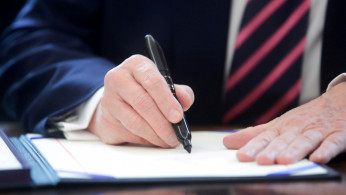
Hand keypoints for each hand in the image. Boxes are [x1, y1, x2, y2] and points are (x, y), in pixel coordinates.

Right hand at [87, 55, 193, 146]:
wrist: (119, 99)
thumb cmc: (146, 90)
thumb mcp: (165, 85)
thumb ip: (179, 92)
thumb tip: (185, 100)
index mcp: (136, 65)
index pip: (152, 82)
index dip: (166, 101)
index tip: (177, 117)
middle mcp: (118, 78)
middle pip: (143, 103)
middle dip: (162, 123)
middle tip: (175, 135)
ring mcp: (109, 99)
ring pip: (134, 121)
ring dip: (155, 135)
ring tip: (167, 141)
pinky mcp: (106, 118)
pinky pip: (128, 133)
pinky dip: (145, 140)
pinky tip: (154, 140)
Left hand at [223, 82, 345, 164]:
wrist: (340, 100)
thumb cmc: (306, 117)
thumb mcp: (280, 123)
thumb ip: (256, 134)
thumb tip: (228, 141)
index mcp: (282, 127)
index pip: (265, 138)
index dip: (253, 147)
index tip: (242, 156)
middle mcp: (298, 128)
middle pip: (283, 140)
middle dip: (271, 150)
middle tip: (260, 161)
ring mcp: (318, 131)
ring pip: (304, 141)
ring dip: (294, 150)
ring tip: (283, 160)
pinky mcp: (338, 134)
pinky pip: (333, 142)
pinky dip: (326, 149)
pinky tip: (318, 158)